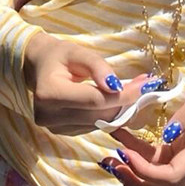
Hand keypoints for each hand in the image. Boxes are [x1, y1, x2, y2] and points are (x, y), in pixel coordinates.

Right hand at [23, 33, 146, 135]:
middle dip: (125, 102)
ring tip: (131, 91)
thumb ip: (98, 67)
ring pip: (99, 123)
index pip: (95, 100)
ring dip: (119, 109)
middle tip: (145, 86)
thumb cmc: (59, 56)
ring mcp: (54, 128)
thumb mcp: (78, 52)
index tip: (146, 85)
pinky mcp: (62, 133)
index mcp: (50, 94)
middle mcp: (49, 116)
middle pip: (99, 115)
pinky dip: (107, 115)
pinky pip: (93, 126)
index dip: (123, 96)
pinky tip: (114, 101)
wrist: (38, 68)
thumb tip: (117, 87)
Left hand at [107, 43, 184, 185]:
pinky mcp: (184, 147)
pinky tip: (122, 143)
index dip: (146, 172)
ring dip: (137, 179)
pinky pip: (160, 163)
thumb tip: (168, 136)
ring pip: (164, 185)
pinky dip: (139, 160)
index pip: (173, 177)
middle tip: (115, 165)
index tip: (125, 152)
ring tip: (113, 161)